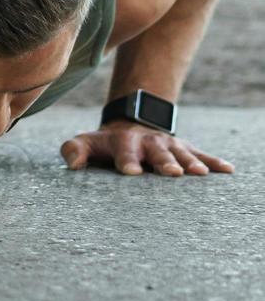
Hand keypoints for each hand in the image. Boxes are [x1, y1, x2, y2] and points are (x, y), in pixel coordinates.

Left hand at [61, 123, 233, 176]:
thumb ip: (73, 151)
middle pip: (157, 153)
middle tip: (171, 173)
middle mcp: (148, 143)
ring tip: (199, 174)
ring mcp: (169, 145)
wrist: (130, 125)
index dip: (126, 161)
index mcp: (122, 142)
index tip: (131, 172)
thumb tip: (72, 164)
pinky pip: (202, 155)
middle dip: (164, 162)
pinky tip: (227, 170)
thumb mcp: (84, 142)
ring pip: (181, 154)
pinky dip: (214, 162)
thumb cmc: (103, 144)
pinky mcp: (185, 149)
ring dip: (190, 163)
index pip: (123, 152)